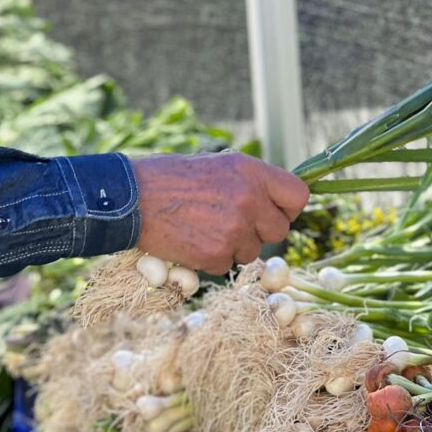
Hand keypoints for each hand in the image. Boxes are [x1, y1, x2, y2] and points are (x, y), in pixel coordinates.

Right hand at [130, 152, 309, 274]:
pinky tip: (192, 241)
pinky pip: (227, 265)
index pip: (298, 196)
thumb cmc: (171, 179)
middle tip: (232, 224)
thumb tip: (275, 202)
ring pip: (252, 252)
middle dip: (259, 232)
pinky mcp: (216, 255)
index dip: (287, 208)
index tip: (274, 212)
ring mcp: (234, 230)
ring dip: (234, 247)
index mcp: (252, 172)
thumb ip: (250, 183)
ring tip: (205, 228)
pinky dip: (212, 259)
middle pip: (279, 231)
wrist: (133, 199)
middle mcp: (249, 200)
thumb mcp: (218, 166)